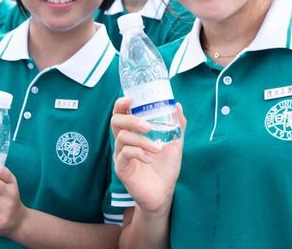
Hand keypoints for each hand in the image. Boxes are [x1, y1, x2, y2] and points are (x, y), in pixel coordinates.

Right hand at [111, 97, 185, 214]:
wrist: (164, 192)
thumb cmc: (166, 167)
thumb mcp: (175, 143)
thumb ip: (176, 125)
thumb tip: (176, 105)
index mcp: (133, 132)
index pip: (120, 113)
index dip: (121, 104)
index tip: (130, 99)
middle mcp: (123, 141)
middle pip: (116, 122)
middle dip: (131, 120)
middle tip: (148, 126)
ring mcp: (120, 154)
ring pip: (122, 137)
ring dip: (141, 140)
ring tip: (157, 148)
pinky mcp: (121, 168)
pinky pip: (125, 154)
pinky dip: (138, 153)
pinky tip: (150, 158)